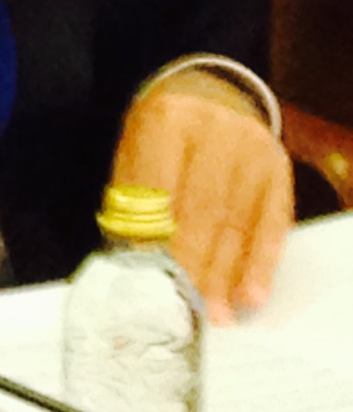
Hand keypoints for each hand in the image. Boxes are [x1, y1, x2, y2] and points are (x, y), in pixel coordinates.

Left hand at [116, 75, 290, 321]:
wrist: (207, 97)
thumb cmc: (159, 138)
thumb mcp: (134, 154)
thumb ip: (134, 205)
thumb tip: (132, 268)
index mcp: (165, 121)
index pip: (160, 191)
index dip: (156, 242)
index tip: (151, 285)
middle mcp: (215, 131)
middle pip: (202, 211)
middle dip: (193, 266)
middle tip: (186, 309)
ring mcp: (253, 149)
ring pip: (238, 222)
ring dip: (226, 275)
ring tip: (216, 315)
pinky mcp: (279, 169)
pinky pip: (272, 223)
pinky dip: (261, 263)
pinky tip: (250, 295)